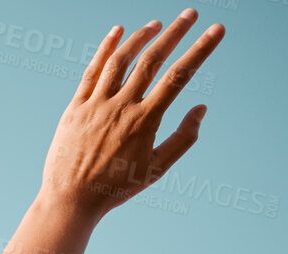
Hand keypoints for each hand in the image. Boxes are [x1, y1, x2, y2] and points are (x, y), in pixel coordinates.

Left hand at [39, 11, 222, 219]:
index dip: (200, 49)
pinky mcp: (74, 108)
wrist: (71, 200)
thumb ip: (183, 139)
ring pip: (120, 60)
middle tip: (192, 13)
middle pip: (152, 59)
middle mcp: (120, 108)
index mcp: (144, 122)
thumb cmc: (116, 187)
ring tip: (157, 24)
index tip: (217, 29)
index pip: (179, 76)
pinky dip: (105, 49)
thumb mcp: (156, 169)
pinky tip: (117, 31)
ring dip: (140, 37)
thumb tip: (202, 108)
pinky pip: (91, 72)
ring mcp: (95, 105)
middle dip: (175, 32)